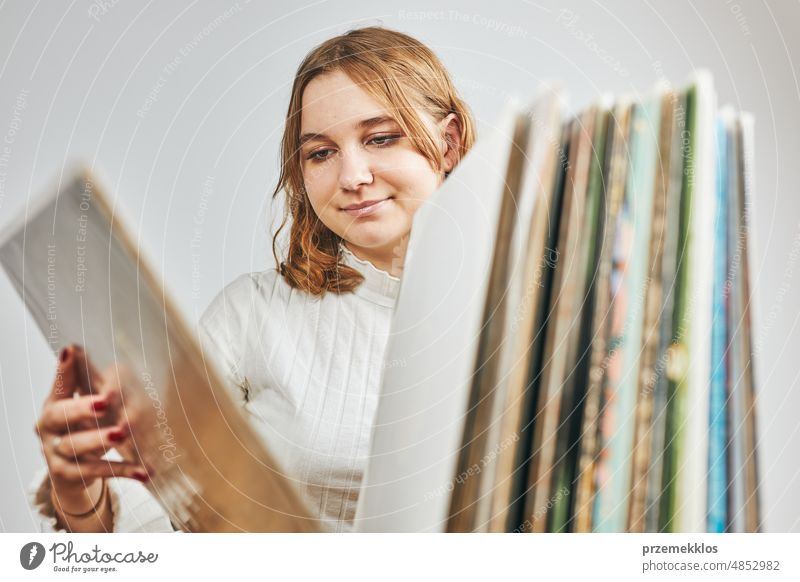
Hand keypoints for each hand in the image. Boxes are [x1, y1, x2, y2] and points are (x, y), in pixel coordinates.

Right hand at [35, 345, 151, 512]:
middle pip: (61, 415)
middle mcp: (48, 427)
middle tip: (105, 401)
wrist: (73, 469)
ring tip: (122, 433)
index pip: (59, 383)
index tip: (73, 350)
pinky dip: (122, 470)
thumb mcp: (86, 398)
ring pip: (77, 445)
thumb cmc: (81, 424)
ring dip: (99, 439)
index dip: (65, 370)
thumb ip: (83, 377)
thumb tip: (73, 348)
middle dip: (82, 407)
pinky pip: (96, 471)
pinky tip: (144, 471)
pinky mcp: (69, 474)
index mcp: (54, 402)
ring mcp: (55, 452)